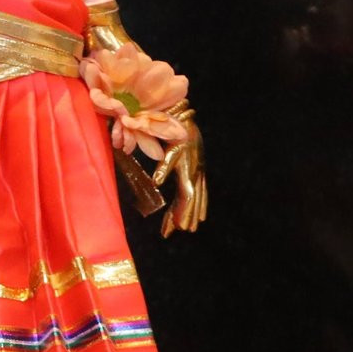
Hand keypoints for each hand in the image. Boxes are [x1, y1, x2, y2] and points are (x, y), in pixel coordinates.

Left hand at [152, 113, 205, 236]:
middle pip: (192, 200)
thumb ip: (163, 166)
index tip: (179, 227)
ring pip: (196, 197)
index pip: (187, 198)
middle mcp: (195, 174)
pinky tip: (197, 211)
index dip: (182, 212)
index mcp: (188, 172)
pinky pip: (197, 190)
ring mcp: (197, 171)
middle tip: (177, 232)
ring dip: (191, 212)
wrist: (187, 120)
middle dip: (184, 217)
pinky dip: (196, 202)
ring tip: (187, 228)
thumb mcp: (170, 148)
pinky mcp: (196, 168)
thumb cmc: (176, 133)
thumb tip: (155, 182)